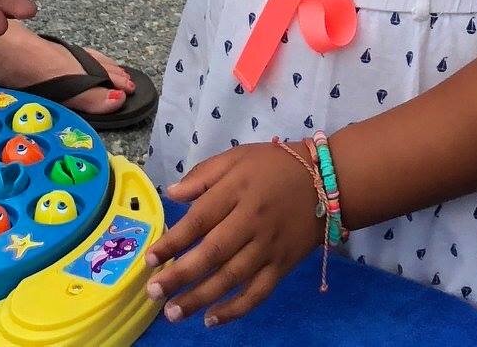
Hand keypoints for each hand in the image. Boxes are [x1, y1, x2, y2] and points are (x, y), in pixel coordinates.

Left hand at [146, 142, 321, 325]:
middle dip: (180, 275)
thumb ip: (204, 175)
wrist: (327, 181)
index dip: (173, 241)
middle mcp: (252, 220)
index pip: (199, 219)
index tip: (150, 259)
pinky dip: (236, 309)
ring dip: (200, 298)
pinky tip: (212, 319)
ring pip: (232, 278)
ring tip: (173, 312)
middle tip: (154, 293)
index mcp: (237, 189)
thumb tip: (172, 195)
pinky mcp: (283, 265)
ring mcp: (269, 246)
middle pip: (212, 253)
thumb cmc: (274, 166)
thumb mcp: (237, 157)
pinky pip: (258, 293)